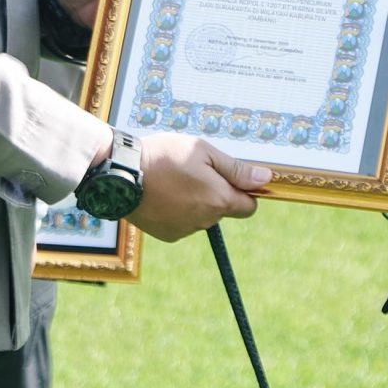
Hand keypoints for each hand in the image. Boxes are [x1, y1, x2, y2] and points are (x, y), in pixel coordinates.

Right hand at [124, 133, 272, 242]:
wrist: (122, 174)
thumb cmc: (164, 156)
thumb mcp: (203, 152)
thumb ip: (236, 170)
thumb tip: (265, 180)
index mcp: (219, 200)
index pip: (248, 206)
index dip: (243, 191)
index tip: (229, 178)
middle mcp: (206, 220)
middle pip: (222, 209)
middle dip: (215, 193)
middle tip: (192, 172)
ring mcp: (185, 230)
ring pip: (202, 216)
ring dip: (195, 202)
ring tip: (172, 181)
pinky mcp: (167, 235)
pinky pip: (182, 223)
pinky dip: (177, 211)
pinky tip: (162, 194)